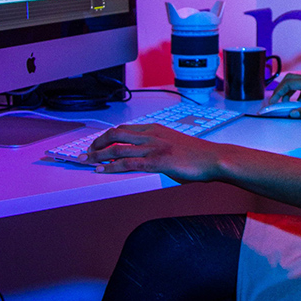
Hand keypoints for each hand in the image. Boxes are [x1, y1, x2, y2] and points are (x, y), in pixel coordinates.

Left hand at [87, 123, 220, 180]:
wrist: (214, 159)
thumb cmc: (197, 155)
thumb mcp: (173, 144)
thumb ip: (157, 147)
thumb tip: (145, 158)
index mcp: (155, 129)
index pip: (124, 129)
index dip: (107, 136)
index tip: (97, 143)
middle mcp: (151, 135)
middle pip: (116, 135)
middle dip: (97, 143)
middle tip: (86, 151)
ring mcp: (153, 148)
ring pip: (118, 149)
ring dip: (98, 155)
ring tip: (86, 161)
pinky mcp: (157, 162)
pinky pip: (128, 164)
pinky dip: (111, 167)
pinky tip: (101, 171)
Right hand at [267, 74, 300, 117]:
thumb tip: (292, 114)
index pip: (290, 83)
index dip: (278, 92)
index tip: (272, 102)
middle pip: (290, 80)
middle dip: (280, 90)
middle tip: (275, 102)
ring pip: (296, 85)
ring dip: (288, 94)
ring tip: (286, 105)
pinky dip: (296, 97)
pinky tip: (298, 106)